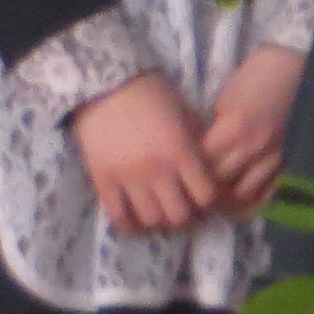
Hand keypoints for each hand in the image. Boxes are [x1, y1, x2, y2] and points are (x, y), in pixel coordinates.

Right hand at [71, 74, 222, 238]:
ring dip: (160, 222)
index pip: (206, 194)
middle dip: (186, 217)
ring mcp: (129, 178)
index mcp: (181, 151)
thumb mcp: (184, 113)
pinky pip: (118, 217)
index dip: (210, 201)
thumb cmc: (150, 95)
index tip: (206, 200)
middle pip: (179, 215)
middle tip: (184, 211)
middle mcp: (157, 170)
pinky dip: (130, 226)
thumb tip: (209, 167)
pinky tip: (136, 223)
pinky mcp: (103, 181)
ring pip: (151, 219)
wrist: (104, 87)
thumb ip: (197, 142)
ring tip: (161, 215)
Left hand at [198, 45, 306, 211]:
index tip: (179, 176)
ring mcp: (274, 156)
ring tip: (215, 199)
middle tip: (191, 191)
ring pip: (243, 194)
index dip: (187, 173)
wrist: (296, 67)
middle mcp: (253, 147)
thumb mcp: (226, 100)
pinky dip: (254, 201)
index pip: (201, 164)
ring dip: (227, 200)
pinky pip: (270, 192)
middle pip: (219, 183)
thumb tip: (203, 155)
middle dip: (202, 190)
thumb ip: (215, 131)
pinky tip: (243, 202)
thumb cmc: (257, 76)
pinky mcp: (289, 159)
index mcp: (234, 128)